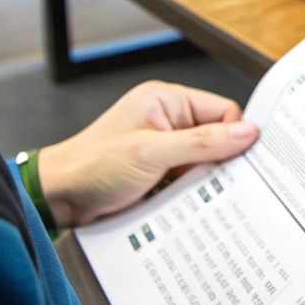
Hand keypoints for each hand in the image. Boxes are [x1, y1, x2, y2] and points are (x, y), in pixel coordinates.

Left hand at [37, 80, 258, 226]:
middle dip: (217, 162)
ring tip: (188, 194)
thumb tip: (247, 132)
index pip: (223, 111)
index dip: (234, 136)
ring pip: (204, 162)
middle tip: (216, 183)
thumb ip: (201, 142)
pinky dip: (189, 193)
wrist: (58, 198)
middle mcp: (167, 119)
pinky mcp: (159, 171)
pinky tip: (180, 203)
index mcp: (167, 100)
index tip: (241, 163)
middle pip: (216, 138)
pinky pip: (189, 179)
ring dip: (200, 181)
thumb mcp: (151, 153)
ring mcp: (163, 147)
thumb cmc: (92, 166)